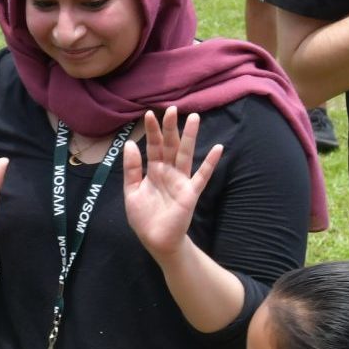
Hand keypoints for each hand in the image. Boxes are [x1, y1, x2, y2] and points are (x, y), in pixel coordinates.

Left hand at [122, 107, 223, 260]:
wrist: (155, 239)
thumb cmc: (144, 216)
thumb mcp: (131, 191)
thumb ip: (131, 169)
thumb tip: (130, 144)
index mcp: (153, 171)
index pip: (153, 147)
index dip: (152, 132)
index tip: (149, 114)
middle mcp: (168, 172)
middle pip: (170, 146)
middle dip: (170, 128)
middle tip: (172, 109)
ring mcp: (181, 181)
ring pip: (185, 155)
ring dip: (190, 137)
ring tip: (194, 118)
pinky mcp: (190, 193)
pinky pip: (201, 176)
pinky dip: (209, 163)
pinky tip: (218, 148)